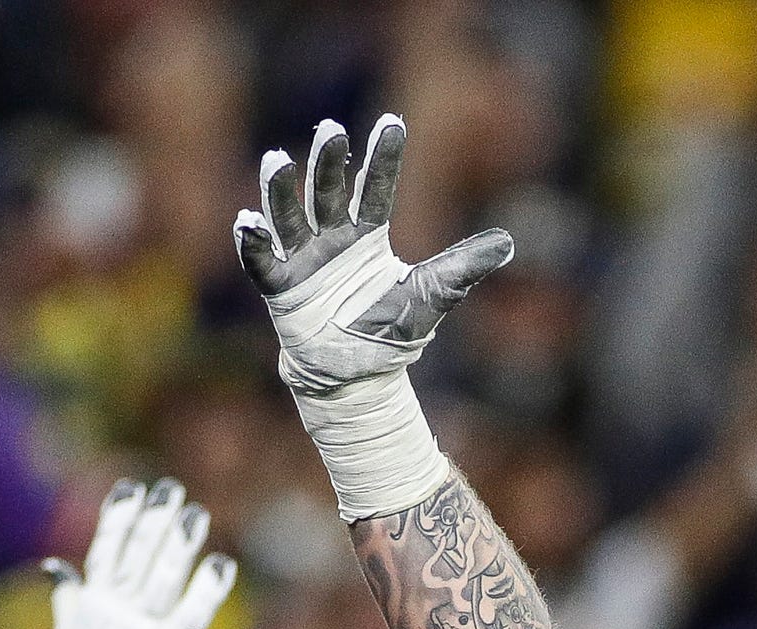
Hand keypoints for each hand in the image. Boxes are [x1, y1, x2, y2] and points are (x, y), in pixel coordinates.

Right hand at [43, 479, 236, 628]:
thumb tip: (55, 565)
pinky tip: (222, 564)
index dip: (118, 517)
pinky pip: (191, 618)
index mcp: (92, 606)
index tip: (130, 486)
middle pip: (137, 556)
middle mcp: (116, 614)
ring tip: (196, 512)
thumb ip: (68, 599)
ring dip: (180, 544)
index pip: (105, 551)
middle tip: (171, 489)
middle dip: (153, 520)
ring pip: (163, 578)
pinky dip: (207, 591)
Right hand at [234, 115, 513, 396]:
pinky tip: (247, 220)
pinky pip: (263, 262)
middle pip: (328, 193)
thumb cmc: (390, 332)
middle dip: (328, 163)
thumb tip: (509, 243)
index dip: (383, 158)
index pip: (375, 189)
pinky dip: (252, 243)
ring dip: (281, 191)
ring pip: (290, 218)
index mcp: (367, 236)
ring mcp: (303, 262)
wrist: (359, 377)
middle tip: (330, 130)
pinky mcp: (282, 289)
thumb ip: (462, 268)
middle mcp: (332, 240)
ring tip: (277, 160)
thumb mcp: (431, 296)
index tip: (393, 123)